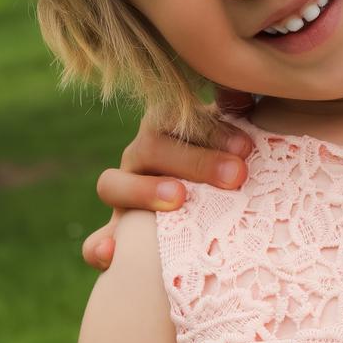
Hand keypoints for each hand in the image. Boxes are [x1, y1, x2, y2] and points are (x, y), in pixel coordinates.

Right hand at [82, 107, 253, 270]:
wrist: (209, 204)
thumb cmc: (227, 162)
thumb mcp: (233, 132)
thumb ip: (236, 109)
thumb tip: (243, 91)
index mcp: (166, 125)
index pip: (181, 117)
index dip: (213, 131)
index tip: (247, 148)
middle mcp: (139, 155)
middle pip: (151, 147)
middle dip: (195, 161)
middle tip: (234, 175)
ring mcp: (123, 193)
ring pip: (112, 184)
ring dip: (144, 190)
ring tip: (180, 198)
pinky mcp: (116, 233)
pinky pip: (95, 240)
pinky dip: (100, 246)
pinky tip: (114, 252)